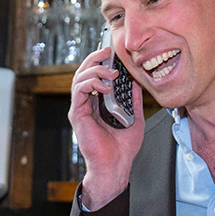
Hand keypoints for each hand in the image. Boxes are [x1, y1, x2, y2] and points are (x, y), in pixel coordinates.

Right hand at [68, 46, 144, 209]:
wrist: (116, 164)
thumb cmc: (123, 146)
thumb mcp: (135, 115)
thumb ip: (134, 97)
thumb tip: (137, 78)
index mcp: (98, 102)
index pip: (95, 75)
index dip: (101, 60)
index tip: (111, 51)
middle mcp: (87, 103)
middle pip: (84, 72)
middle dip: (95, 58)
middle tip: (108, 51)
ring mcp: (80, 108)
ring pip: (79, 78)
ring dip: (95, 70)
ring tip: (111, 71)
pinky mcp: (77, 114)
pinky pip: (79, 91)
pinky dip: (90, 83)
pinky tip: (104, 86)